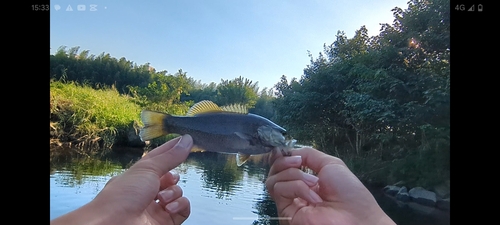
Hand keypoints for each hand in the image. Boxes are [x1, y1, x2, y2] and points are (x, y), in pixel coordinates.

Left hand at [51, 134, 193, 224]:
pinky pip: (182, 209)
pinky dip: (179, 205)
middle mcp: (147, 191)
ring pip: (177, 193)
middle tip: (169, 178)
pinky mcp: (165, 221)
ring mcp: (156, 207)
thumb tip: (186, 140)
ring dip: (174, 193)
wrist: (114, 224)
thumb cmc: (121, 196)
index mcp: (138, 176)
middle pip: (170, 178)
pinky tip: (168, 207)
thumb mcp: (148, 169)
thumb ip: (170, 156)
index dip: (171, 149)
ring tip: (162, 198)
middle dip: (173, 177)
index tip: (186, 140)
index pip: (159, 158)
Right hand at [266, 147, 395, 224]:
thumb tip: (290, 152)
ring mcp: (290, 201)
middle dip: (284, 161)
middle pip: (274, 171)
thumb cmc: (348, 192)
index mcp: (306, 179)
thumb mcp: (330, 164)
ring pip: (274, 180)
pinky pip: (280, 190)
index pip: (283, 165)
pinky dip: (297, 188)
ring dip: (294, 175)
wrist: (354, 216)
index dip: (282, 156)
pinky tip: (313, 196)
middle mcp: (296, 190)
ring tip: (314, 183)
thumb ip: (308, 155)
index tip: (290, 153)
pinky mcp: (286, 212)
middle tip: (299, 163)